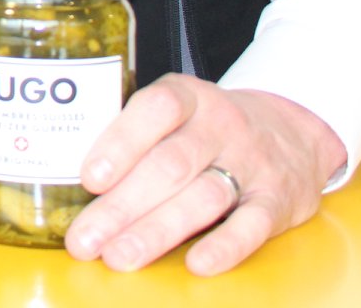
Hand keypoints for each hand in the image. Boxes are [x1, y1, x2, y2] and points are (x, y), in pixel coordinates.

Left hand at [65, 74, 346, 274]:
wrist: (294, 131)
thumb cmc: (208, 128)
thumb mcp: (177, 113)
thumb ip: (133, 136)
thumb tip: (66, 178)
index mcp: (188, 97)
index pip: (155, 110)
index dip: (120, 143)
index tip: (89, 178)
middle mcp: (221, 125)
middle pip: (168, 165)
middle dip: (122, 206)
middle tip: (84, 240)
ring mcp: (252, 162)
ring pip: (203, 197)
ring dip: (157, 231)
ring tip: (119, 257)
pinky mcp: (278, 200)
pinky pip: (253, 225)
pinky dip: (225, 246)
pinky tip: (196, 264)